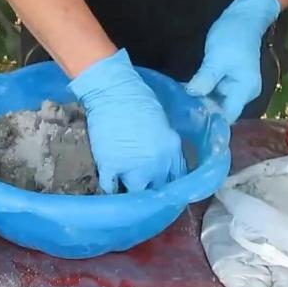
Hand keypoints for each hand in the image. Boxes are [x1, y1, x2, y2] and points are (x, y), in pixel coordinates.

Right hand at [69, 49, 186, 193]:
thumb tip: (160, 159)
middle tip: (143, 190)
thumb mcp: (163, 123)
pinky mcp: (110, 167)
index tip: (163, 189)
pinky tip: (110, 186)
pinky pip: (110, 188)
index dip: (169, 186)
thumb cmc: (138, 99)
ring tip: (126, 191)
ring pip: (135, 194)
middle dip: (151, 190)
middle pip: (157, 190)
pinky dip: (110, 189)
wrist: (112, 92)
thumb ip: (165, 145)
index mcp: (172, 151)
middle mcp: (156, 164)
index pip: (177, 180)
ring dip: (130, 193)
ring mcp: (132, 168)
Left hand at [186, 0, 280, 122]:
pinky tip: (183, 96)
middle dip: (201, 114)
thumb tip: (192, 96)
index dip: (210, 122)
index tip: (188, 124)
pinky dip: (199, 95)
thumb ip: (206, 79)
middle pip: (221, 112)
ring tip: (177, 109)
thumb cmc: (233, 36)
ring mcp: (234, 88)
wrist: (243, 17)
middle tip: (177, 116)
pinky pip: (212, 93)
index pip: (227, 117)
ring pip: (215, 103)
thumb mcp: (217, 58)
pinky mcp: (226, 81)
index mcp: (245, 91)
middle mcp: (242, 94)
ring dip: (198, 104)